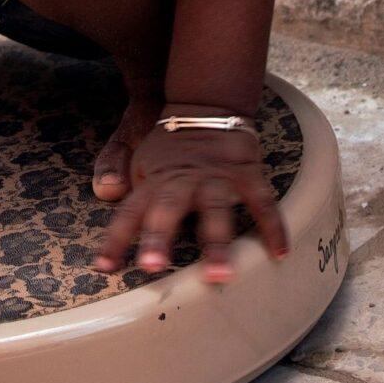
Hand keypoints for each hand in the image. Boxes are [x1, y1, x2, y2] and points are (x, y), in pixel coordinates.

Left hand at [92, 113, 289, 284]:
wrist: (207, 107)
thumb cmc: (171, 148)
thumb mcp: (143, 165)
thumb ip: (131, 190)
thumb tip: (107, 205)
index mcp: (155, 182)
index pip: (129, 212)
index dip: (116, 239)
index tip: (104, 267)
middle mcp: (183, 181)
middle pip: (167, 209)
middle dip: (159, 237)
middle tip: (153, 267)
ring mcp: (217, 178)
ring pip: (215, 209)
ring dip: (215, 242)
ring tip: (218, 275)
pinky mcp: (248, 175)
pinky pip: (262, 203)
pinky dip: (273, 227)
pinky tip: (279, 254)